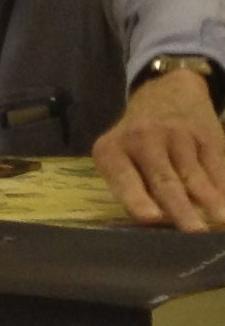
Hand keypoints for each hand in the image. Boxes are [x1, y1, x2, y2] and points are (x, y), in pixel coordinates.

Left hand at [94, 66, 224, 229]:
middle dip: (179, 208)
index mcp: (112, 149)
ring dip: (209, 202)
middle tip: (193, 233)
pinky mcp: (207, 135)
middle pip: (163, 180)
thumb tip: (155, 224)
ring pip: (194, 175)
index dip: (138, 198)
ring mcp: (177, 135)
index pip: (124, 177)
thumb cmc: (136, 140)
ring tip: (218, 223)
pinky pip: (217, 166)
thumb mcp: (119, 155)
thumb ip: (131, 186)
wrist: (168, 93)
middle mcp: (142, 139)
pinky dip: (223, 188)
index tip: (152, 218)